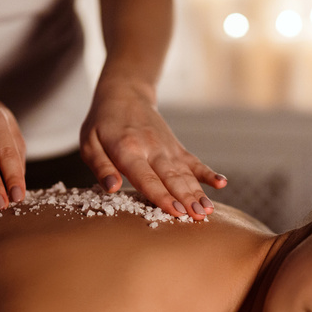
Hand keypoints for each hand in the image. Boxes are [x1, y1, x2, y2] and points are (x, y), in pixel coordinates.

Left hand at [80, 82, 226, 220]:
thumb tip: (112, 188)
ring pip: (185, 173)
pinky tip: (222, 183)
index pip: (146, 177)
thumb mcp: (89, 143)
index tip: (176, 211)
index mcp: (128, 149)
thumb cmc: (102, 123)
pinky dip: (208, 173)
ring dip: (198, 193)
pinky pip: (194, 162)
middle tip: (198, 217)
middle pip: (171, 177)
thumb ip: (101, 166)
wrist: (125, 93)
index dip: (162, 195)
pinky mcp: (176, 148)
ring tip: (209, 211)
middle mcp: (152, 149)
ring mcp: (167, 148)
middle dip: (186, 198)